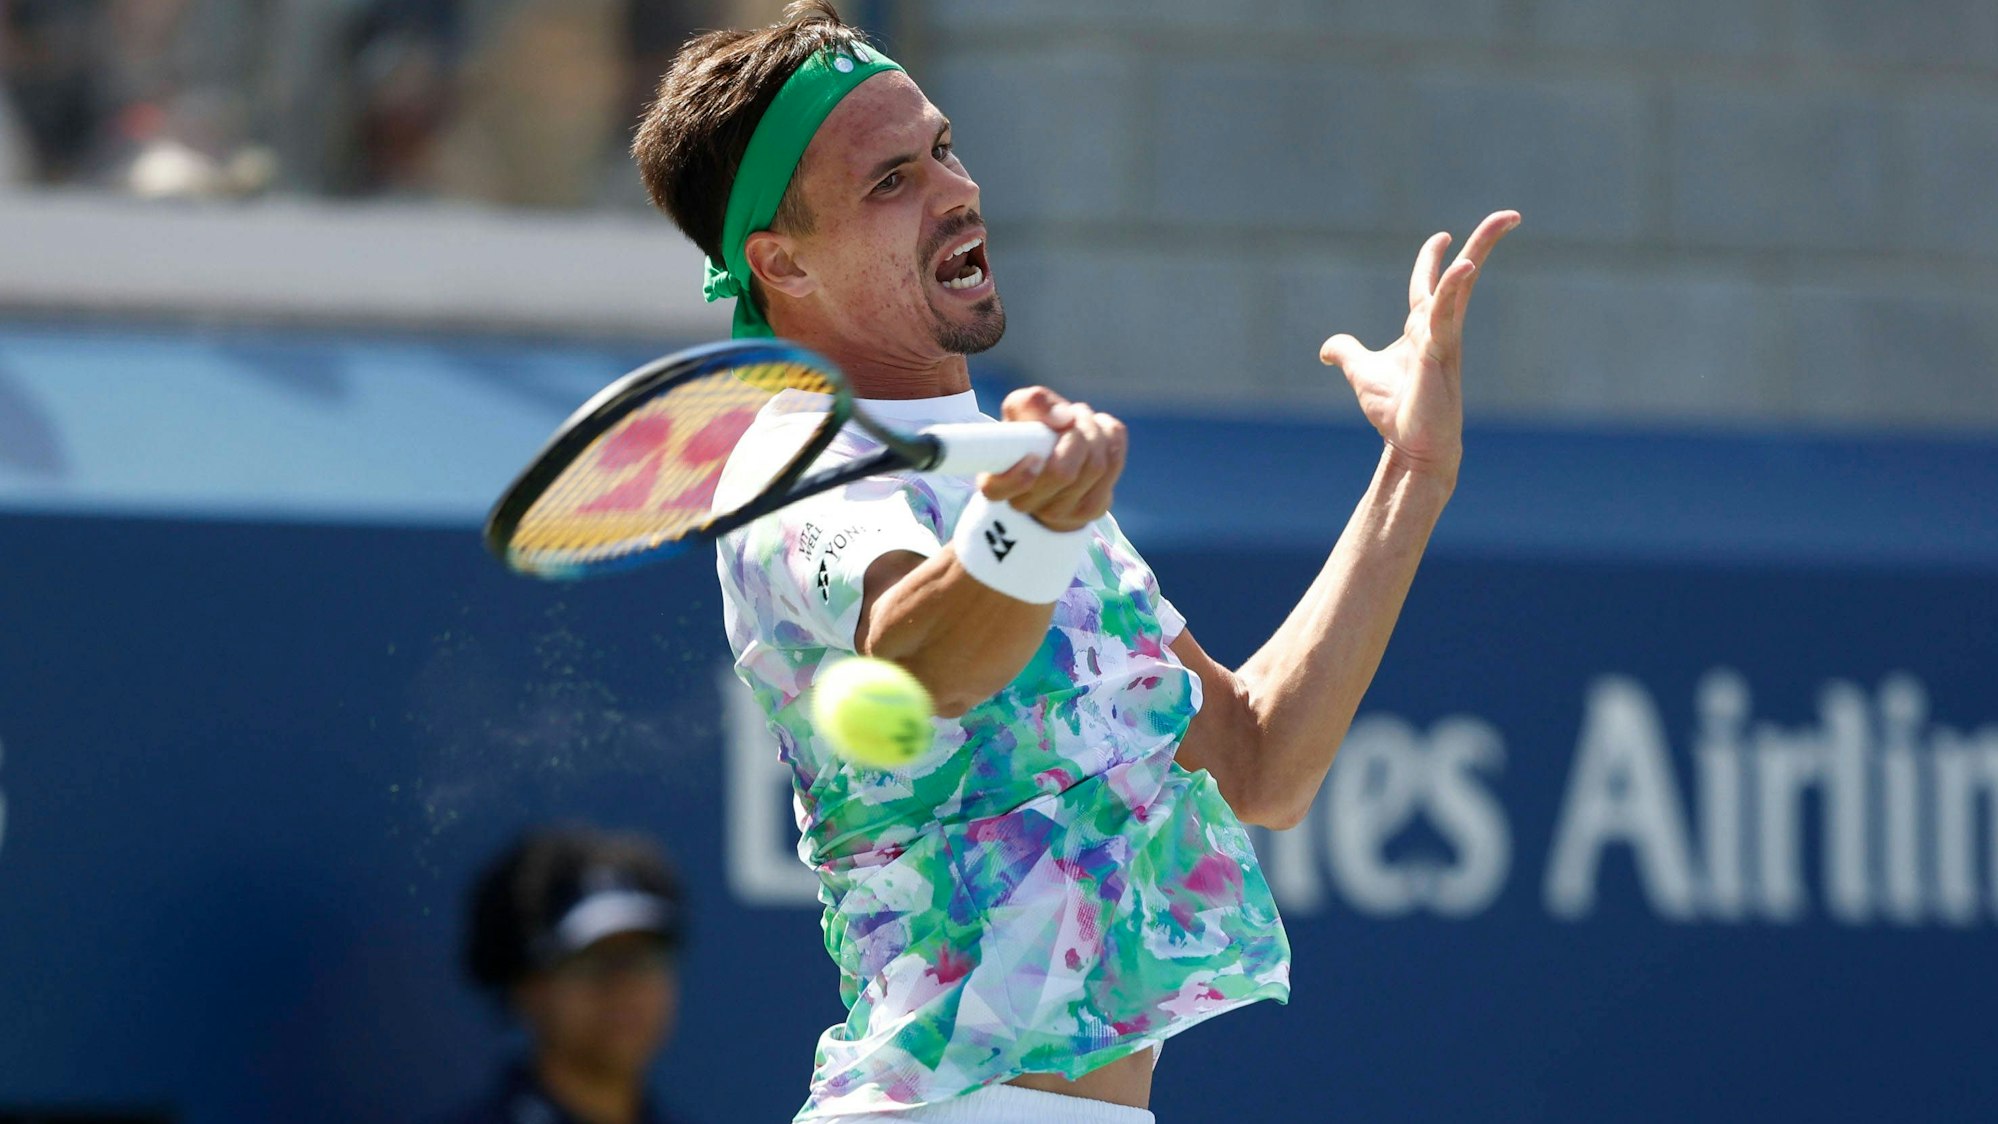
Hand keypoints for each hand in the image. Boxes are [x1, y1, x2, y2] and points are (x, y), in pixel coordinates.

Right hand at [979, 386, 1126, 531]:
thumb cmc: (1032, 432)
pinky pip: (1114, 464)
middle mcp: (1027, 504)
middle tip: (1072, 417)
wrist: (1057, 456)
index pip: (997, 491)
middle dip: (1076, 434)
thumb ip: (1031, 403)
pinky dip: (1111, 437)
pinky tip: (1098, 433)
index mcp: (997, 482)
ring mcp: (1063, 512)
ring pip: (1095, 467)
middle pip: (1062, 473)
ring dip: (1094, 431)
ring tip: (1083, 420)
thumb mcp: (1021, 409)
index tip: (1034, 457)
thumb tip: (1064, 419)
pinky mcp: (1093, 509)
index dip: (1018, 477)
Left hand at [1319, 210, 1519, 485]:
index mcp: (1422, 328)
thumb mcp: (1362, 373)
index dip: (1431, 259)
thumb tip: (1326, 349)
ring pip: (1462, 286)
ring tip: (1504, 222)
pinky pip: (1448, 313)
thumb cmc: (1396, 411)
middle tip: (1510, 216)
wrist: (1412, 447)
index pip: (1428, 284)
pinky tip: (1463, 267)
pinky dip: (1454, 289)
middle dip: (1482, 242)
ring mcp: (1444, 338)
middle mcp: (1438, 327)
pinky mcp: (1441, 352)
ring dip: (1480, 251)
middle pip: (1462, 275)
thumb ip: (1346, 353)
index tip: (1441, 237)